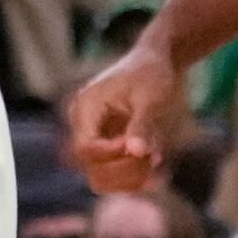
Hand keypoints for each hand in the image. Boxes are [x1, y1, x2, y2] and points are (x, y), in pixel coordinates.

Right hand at [65, 42, 184, 194]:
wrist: (154, 62)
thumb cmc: (151, 74)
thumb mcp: (151, 98)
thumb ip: (142, 125)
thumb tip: (137, 152)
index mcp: (85, 108)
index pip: (86, 147)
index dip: (114, 155)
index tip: (143, 147)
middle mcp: (82, 124)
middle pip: (90, 166)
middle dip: (124, 169)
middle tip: (154, 157)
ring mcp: (92, 135)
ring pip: (99, 174)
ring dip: (128, 175)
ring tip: (155, 158)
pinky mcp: (105, 142)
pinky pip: (112, 170)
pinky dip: (132, 172)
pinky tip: (154, 157)